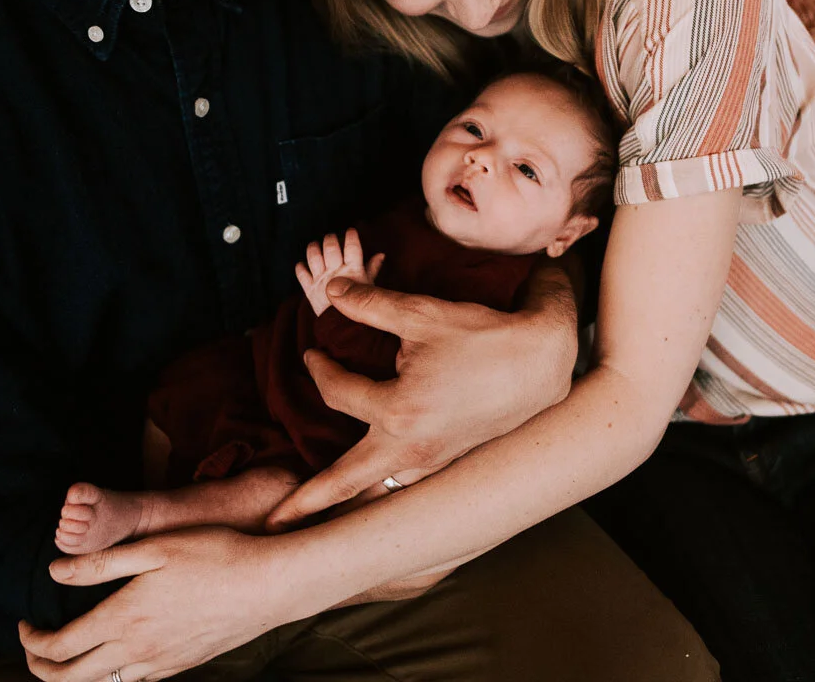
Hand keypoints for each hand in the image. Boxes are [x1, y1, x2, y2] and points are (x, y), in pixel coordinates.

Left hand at [19, 527, 287, 681]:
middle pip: (70, 679)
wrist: (269, 585)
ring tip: (70, 651)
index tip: (25, 624)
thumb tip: (55, 572)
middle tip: (34, 646)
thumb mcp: (155, 547)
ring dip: (75, 675)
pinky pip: (135, 681)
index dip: (32, 640)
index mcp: (123, 618)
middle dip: (41, 667)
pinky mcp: (182, 665)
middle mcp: (137, 649)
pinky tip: (117, 653)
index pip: (58, 647)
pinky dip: (112, 674)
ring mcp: (161, 663)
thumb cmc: (215, 555)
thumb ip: (100, 563)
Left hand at [266, 264, 576, 527]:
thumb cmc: (482, 336)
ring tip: (312, 515)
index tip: (313, 353)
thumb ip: (371, 304)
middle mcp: (411, 447)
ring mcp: (431, 461)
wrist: (542, 362)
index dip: (320, 369)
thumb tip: (333, 289)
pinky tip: (369, 486)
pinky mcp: (447, 461)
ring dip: (344, 498)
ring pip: (376, 489)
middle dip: (307, 503)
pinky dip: (379, 486)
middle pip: (347, 482)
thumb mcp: (422, 314)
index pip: (338, 392)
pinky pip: (404, 482)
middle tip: (273, 524)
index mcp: (399, 411)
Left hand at [294, 229, 384, 315]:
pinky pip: (301, 274)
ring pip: (313, 256)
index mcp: (353, 271)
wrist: (344, 328)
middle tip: (331, 237)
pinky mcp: (309, 289)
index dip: (351, 236)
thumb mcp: (369, 286)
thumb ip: (373, 268)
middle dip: (330, 239)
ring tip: (315, 245)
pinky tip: (303, 265)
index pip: (352, 247)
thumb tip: (381, 254)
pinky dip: (300, 267)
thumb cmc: (360, 306)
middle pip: (330, 247)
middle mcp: (335, 273)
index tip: (350, 231)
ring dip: (313, 248)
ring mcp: (321, 281)